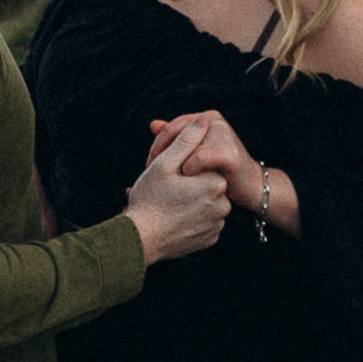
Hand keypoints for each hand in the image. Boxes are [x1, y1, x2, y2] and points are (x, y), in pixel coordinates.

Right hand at [125, 120, 231, 264]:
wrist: (140, 241)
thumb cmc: (149, 200)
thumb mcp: (163, 164)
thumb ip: (186, 140)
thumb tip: (202, 121)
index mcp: (215, 182)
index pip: (204, 165)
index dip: (183, 167)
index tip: (167, 175)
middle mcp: (222, 205)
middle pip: (205, 184)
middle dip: (187, 184)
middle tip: (164, 191)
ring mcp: (216, 225)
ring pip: (204, 203)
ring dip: (190, 201)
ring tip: (167, 206)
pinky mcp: (209, 239)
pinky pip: (203, 222)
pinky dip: (191, 219)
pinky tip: (173, 219)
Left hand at [147, 107, 263, 215]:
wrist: (249, 186)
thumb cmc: (218, 169)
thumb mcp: (194, 152)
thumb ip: (176, 138)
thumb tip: (153, 124)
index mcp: (204, 118)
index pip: (171, 128)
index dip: (157, 146)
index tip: (148, 164)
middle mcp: (214, 121)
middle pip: (177, 136)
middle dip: (163, 155)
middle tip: (152, 173)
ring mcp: (223, 134)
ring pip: (186, 148)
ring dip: (175, 164)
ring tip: (168, 179)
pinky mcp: (230, 152)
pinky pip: (200, 158)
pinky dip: (190, 169)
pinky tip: (187, 180)